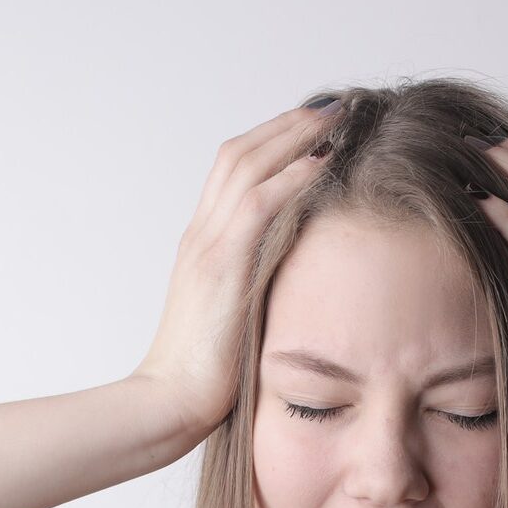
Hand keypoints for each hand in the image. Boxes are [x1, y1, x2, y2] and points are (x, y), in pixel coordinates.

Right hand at [130, 100, 341, 436]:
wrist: (170, 401)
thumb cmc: (206, 376)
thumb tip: (296, 281)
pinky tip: (324, 161)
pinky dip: (291, 176)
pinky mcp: (221, 266)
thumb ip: (256, 288)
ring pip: (248, 165)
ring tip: (337, 118)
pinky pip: (259, 204)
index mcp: (202, 245)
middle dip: (288, 125)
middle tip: (333, 106)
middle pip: (240, 154)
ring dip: (295, 136)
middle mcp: (201, 235)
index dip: (273, 142)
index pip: (233, 172)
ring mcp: (207, 246)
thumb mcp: (235, 318)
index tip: (313, 127)